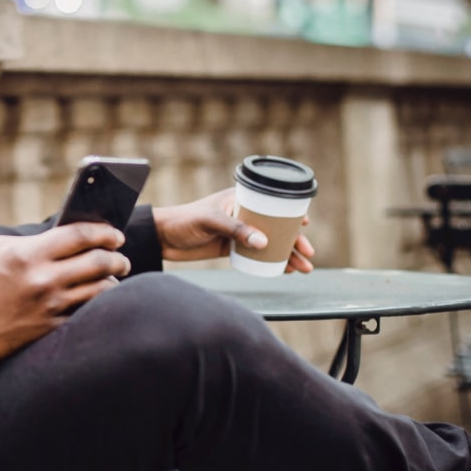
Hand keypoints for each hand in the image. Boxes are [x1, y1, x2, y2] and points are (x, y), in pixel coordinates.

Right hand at [0, 223, 130, 371]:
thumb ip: (30, 241)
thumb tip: (62, 236)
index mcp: (28, 254)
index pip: (80, 235)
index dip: (104, 232)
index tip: (114, 234)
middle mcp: (43, 279)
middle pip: (98, 261)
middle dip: (116, 257)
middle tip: (120, 257)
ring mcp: (49, 307)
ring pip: (100, 290)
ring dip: (112, 281)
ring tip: (113, 277)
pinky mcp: (49, 330)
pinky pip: (86, 315)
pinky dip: (96, 306)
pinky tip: (98, 301)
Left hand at [152, 189, 314, 271]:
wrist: (162, 238)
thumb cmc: (183, 221)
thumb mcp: (210, 221)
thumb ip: (236, 230)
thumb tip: (264, 243)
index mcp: (240, 199)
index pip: (272, 205)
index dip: (291, 215)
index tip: (306, 224)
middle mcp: (243, 214)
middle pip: (276, 228)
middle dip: (295, 242)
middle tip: (308, 255)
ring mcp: (238, 232)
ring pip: (270, 244)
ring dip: (287, 255)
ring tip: (303, 269)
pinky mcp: (231, 248)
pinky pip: (257, 256)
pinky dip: (271, 263)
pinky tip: (284, 271)